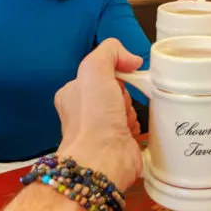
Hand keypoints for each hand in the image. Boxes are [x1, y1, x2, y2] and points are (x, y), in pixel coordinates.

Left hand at [54, 38, 143, 190]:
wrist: (103, 158)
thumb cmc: (94, 114)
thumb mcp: (94, 69)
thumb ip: (110, 52)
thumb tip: (133, 59)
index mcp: (73, 93)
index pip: (101, 74)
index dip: (114, 75)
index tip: (117, 83)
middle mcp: (85, 111)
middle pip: (118, 91)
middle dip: (124, 95)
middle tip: (119, 104)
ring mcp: (101, 129)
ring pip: (128, 108)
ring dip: (131, 111)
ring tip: (123, 122)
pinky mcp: (118, 142)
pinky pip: (135, 125)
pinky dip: (136, 126)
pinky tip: (129, 132)